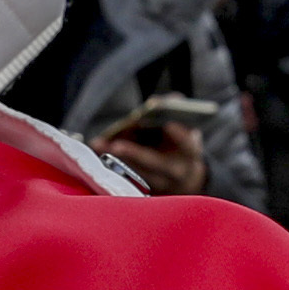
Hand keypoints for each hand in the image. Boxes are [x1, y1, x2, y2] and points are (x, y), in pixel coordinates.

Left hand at [95, 118, 211, 197]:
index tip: (168, 124)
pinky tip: (98, 150)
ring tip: (99, 144)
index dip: (180, 135)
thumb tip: (160, 101)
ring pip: (135, 172)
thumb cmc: (180, 142)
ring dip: (115, 158)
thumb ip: (177, 110)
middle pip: (154, 163)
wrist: (183, 176)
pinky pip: (124, 176)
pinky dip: (111, 162)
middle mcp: (175, 172)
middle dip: (134, 153)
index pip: (187, 145)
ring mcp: (159, 182)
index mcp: (190, 154)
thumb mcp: (185, 126)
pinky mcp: (143, 188)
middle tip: (116, 145)